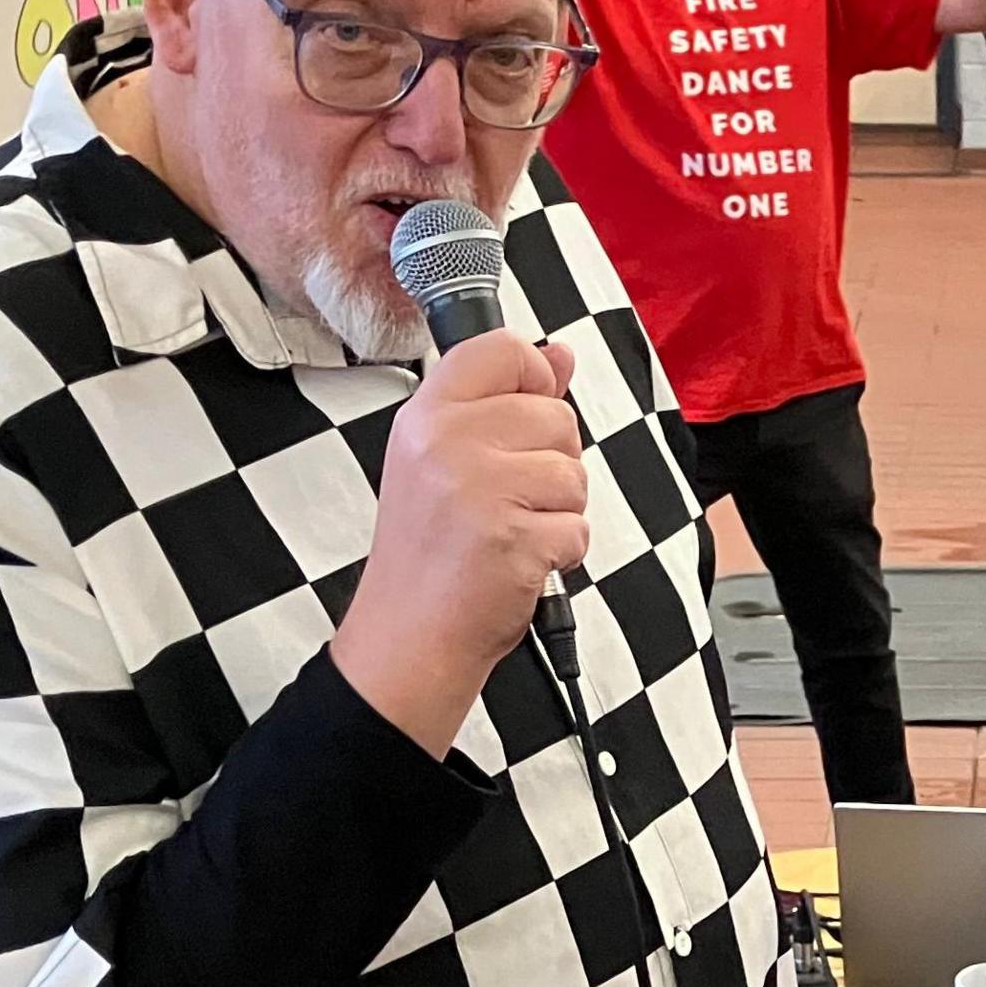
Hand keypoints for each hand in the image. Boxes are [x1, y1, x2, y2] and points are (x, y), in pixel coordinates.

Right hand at [332, 334, 590, 752]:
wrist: (407, 638)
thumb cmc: (431, 553)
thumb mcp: (447, 462)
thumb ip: (505, 402)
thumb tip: (560, 354)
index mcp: (425, 417)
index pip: (500, 349)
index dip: (534, 376)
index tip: (526, 415)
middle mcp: (446, 443)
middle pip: (556, 415)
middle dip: (552, 463)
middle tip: (506, 502)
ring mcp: (478, 491)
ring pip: (575, 473)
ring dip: (559, 511)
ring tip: (510, 533)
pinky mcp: (512, 539)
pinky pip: (578, 527)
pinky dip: (562, 553)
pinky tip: (518, 564)